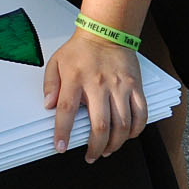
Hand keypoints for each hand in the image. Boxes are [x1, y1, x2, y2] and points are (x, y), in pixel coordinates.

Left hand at [43, 31, 145, 161]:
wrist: (107, 32)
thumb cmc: (81, 50)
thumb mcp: (56, 62)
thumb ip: (49, 85)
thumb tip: (48, 106)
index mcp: (75, 79)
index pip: (66, 111)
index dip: (63, 132)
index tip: (60, 147)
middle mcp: (98, 84)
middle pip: (99, 125)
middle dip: (95, 147)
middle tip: (91, 156)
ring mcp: (119, 86)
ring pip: (122, 124)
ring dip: (115, 144)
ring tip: (107, 150)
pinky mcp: (135, 86)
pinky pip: (140, 113)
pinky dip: (136, 130)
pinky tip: (128, 136)